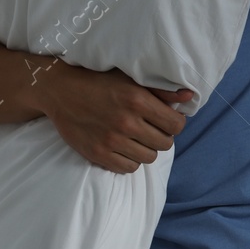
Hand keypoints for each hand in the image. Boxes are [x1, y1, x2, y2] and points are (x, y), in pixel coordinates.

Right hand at [36, 62, 194, 172]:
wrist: (60, 91)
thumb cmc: (99, 82)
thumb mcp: (131, 80)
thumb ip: (162, 91)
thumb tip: (189, 97)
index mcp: (138, 100)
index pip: (176, 125)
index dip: (175, 123)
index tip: (167, 120)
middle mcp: (126, 122)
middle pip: (165, 144)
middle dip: (162, 136)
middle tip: (151, 128)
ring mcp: (111, 140)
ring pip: (148, 158)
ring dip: (147, 149)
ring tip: (138, 138)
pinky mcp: (97, 154)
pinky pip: (128, 168)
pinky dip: (130, 160)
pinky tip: (125, 148)